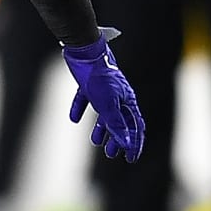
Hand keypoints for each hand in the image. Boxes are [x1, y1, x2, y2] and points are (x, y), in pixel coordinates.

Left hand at [64, 32, 144, 161]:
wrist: (85, 51)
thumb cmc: (100, 78)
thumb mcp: (108, 105)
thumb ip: (116, 124)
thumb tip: (126, 144)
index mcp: (127, 101)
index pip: (135, 127)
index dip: (134, 143)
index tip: (130, 158)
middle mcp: (118, 96)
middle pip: (121, 122)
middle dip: (117, 139)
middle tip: (110, 154)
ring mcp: (103, 89)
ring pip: (105, 113)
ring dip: (101, 128)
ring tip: (95, 141)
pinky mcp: (88, 83)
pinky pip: (85, 99)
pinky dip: (80, 109)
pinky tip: (74, 118)